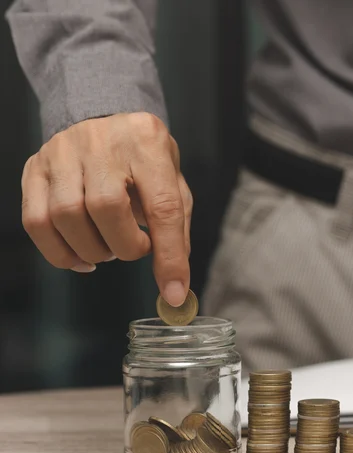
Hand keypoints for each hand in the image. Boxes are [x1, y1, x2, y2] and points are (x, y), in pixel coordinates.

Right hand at [21, 112, 191, 306]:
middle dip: (124, 247)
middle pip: (106, 208)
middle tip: (133, 250)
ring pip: (66, 215)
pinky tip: (80, 256)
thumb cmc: (143, 159)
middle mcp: (102, 142)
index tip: (174, 292)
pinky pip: (36, 221)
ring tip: (107, 249)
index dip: (169, 255)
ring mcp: (62, 153)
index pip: (162, 206)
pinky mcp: (34, 168)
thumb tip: (174, 280)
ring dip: (91, 250)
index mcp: (148, 144)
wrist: (101, 118)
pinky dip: (59, 251)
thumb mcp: (171, 181)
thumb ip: (176, 226)